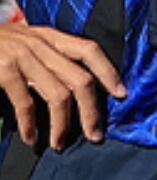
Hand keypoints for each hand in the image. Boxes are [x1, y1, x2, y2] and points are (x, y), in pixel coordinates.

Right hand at [0, 21, 123, 149]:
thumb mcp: (24, 43)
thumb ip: (48, 60)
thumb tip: (75, 93)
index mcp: (49, 36)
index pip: (89, 49)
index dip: (109, 71)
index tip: (122, 94)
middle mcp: (39, 43)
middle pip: (81, 80)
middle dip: (92, 111)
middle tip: (95, 135)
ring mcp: (21, 56)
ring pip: (59, 95)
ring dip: (63, 125)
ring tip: (61, 143)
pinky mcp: (3, 69)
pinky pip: (26, 102)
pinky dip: (31, 125)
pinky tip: (32, 138)